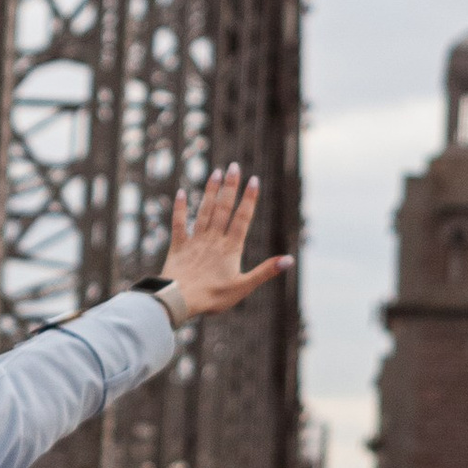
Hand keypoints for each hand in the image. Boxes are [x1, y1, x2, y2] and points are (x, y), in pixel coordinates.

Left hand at [154, 166, 290, 323]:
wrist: (179, 301)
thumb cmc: (212, 297)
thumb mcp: (243, 287)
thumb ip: (265, 271)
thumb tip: (289, 260)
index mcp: (230, 248)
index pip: (242, 218)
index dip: (249, 199)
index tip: (254, 180)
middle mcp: (213, 240)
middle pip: (223, 208)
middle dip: (230, 186)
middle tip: (234, 166)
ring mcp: (195, 241)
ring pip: (204, 211)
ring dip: (210, 192)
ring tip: (216, 173)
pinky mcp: (178, 247)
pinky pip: (178, 224)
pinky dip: (179, 208)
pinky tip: (181, 193)